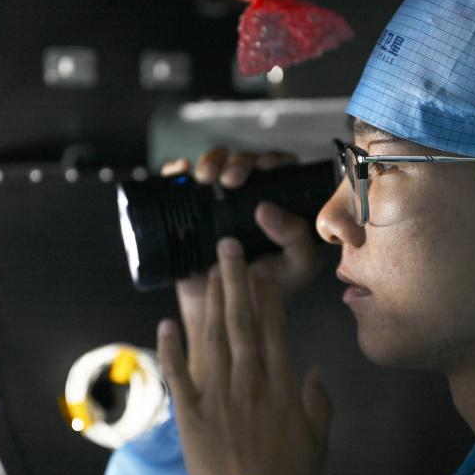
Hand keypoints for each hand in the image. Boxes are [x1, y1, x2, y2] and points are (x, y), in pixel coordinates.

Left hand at [156, 237, 331, 474]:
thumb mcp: (317, 441)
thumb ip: (318, 403)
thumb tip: (314, 372)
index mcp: (280, 386)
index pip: (274, 330)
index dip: (268, 297)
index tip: (263, 272)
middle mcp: (248, 381)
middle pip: (242, 322)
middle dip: (236, 282)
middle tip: (228, 248)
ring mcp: (217, 394)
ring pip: (212, 338)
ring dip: (209, 301)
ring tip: (207, 270)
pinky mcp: (189, 411)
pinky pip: (178, 374)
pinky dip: (170, 348)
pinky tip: (165, 323)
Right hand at [160, 148, 321, 386]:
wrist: (227, 315)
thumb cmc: (268, 290)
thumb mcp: (297, 266)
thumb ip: (296, 237)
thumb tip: (266, 209)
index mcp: (279, 204)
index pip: (278, 168)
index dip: (273, 159)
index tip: (265, 167)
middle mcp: (247, 198)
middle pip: (243, 161)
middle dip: (237, 161)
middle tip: (232, 179)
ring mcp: (216, 204)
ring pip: (213, 165)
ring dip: (210, 161)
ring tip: (206, 178)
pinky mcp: (188, 213)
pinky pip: (180, 183)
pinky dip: (177, 170)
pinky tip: (181, 172)